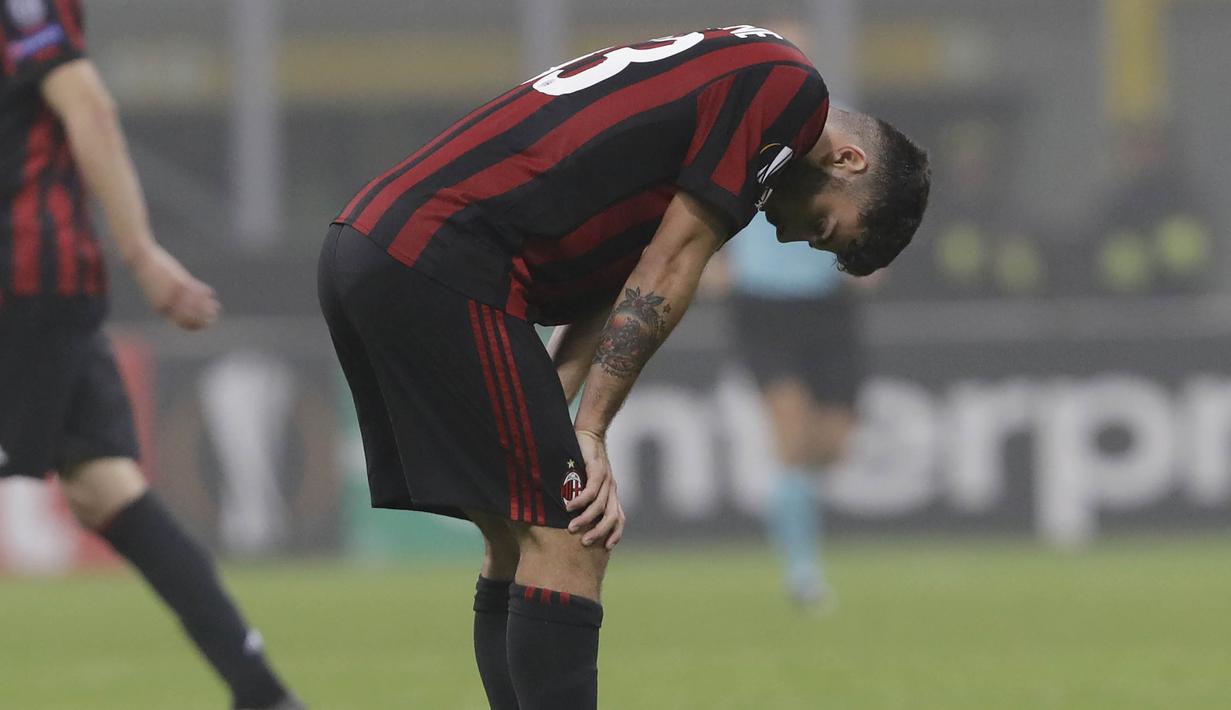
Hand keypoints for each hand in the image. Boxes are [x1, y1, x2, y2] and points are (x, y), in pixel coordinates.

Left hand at [130, 244, 219, 330]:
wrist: (141, 260)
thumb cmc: (148, 274)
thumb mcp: (156, 290)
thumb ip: (167, 299)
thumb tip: (176, 304)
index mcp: (161, 308)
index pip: (182, 324)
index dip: (196, 326)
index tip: (205, 323)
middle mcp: (168, 303)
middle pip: (191, 318)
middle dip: (205, 320)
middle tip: (214, 316)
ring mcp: (175, 293)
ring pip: (197, 306)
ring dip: (208, 308)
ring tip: (216, 306)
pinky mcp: (180, 282)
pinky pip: (197, 292)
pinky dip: (205, 294)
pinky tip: (210, 292)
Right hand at [566, 429, 625, 548]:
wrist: (589, 433)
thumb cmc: (584, 460)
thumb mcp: (587, 482)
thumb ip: (584, 497)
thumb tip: (572, 516)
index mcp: (611, 494)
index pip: (619, 518)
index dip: (616, 534)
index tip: (607, 548)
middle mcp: (612, 489)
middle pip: (611, 517)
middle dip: (599, 532)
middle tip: (584, 542)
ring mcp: (606, 480)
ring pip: (600, 506)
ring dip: (586, 519)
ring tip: (571, 527)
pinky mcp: (598, 469)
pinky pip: (592, 490)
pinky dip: (581, 500)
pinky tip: (570, 506)